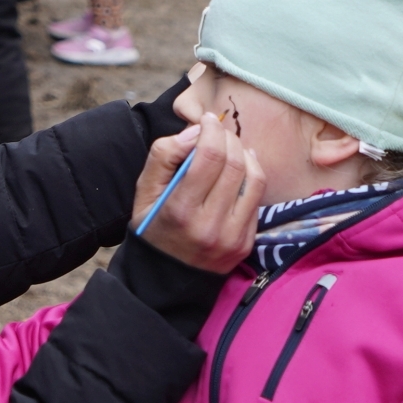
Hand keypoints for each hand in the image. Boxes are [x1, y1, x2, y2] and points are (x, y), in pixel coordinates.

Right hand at [132, 112, 263, 272]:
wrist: (165, 280)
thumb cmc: (153, 228)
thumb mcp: (144, 192)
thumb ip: (164, 156)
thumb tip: (196, 132)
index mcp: (180, 210)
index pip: (210, 156)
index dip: (212, 130)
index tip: (208, 121)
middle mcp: (210, 225)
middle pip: (235, 163)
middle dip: (229, 139)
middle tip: (219, 133)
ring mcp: (232, 237)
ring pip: (254, 179)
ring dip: (245, 155)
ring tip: (232, 149)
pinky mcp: (246, 244)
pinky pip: (257, 200)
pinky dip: (251, 177)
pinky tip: (240, 171)